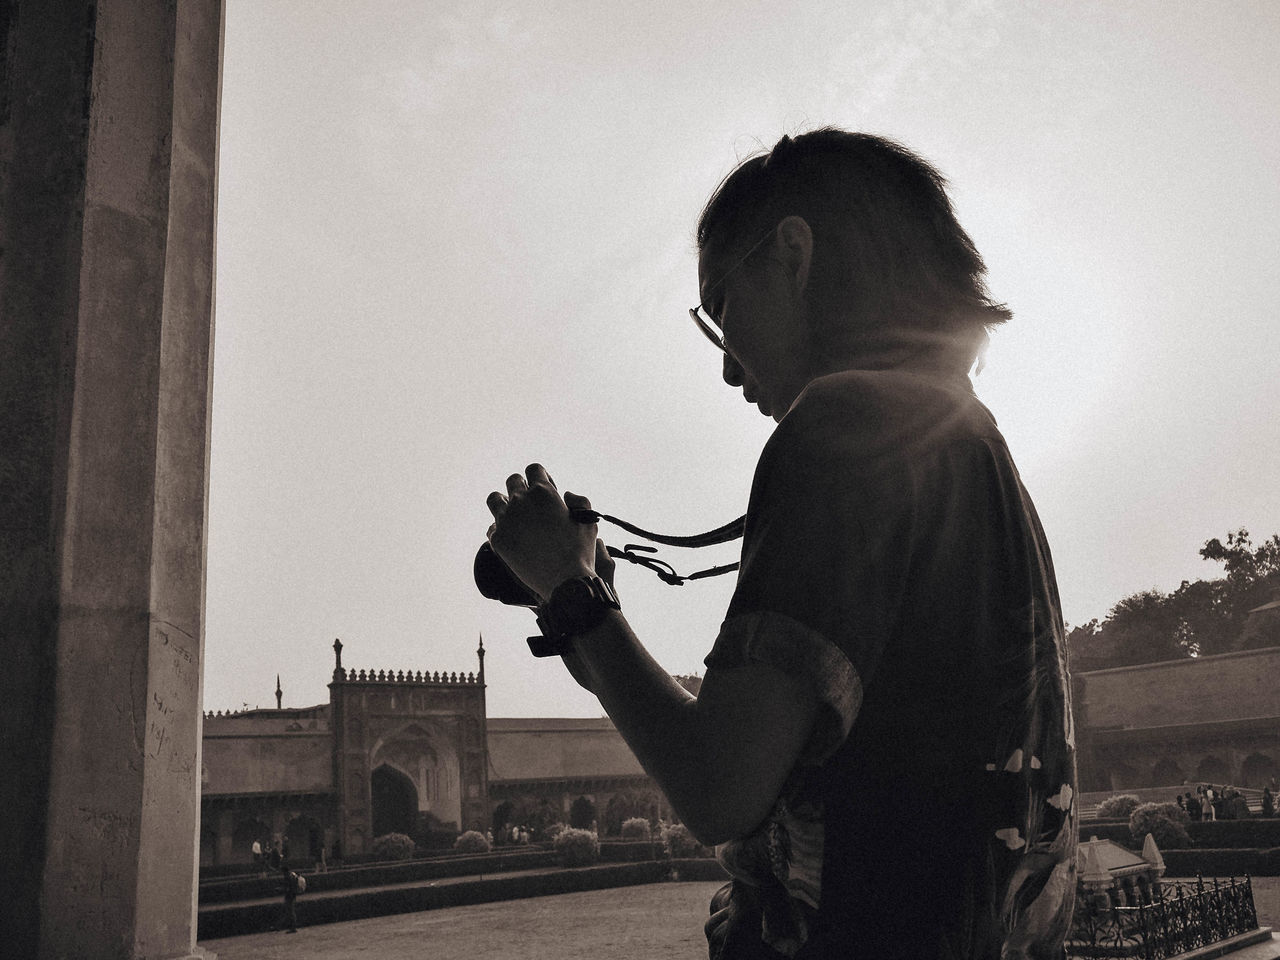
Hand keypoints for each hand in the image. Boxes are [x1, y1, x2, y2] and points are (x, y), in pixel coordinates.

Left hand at [485, 463, 597, 601]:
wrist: (564, 581)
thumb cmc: (580, 551)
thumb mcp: (588, 521)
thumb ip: (579, 501)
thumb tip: (565, 495)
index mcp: (543, 492)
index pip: (533, 469)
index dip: (540, 477)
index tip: (544, 489)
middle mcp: (521, 501)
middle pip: (512, 481)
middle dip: (522, 488)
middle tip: (530, 504)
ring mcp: (506, 520)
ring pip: (494, 499)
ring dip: (503, 503)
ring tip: (513, 515)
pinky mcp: (498, 539)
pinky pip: (492, 527)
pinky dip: (501, 530)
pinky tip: (511, 537)